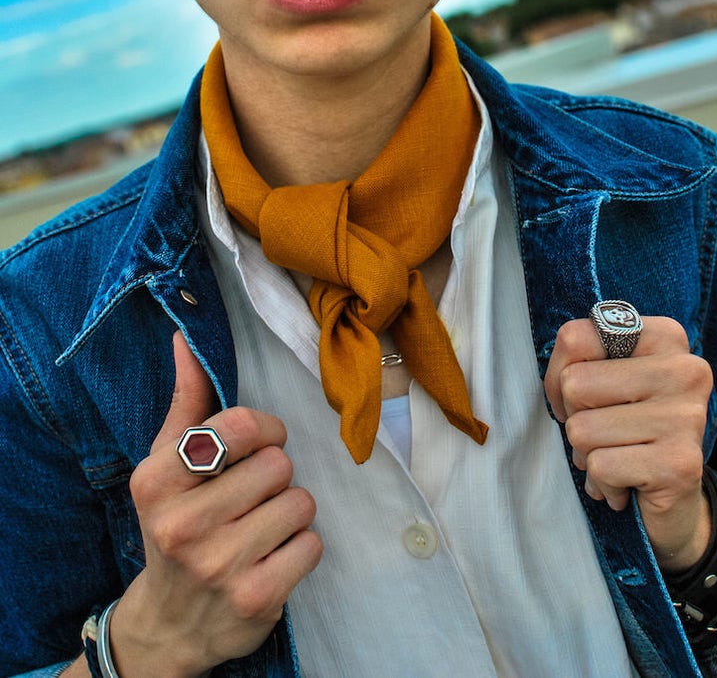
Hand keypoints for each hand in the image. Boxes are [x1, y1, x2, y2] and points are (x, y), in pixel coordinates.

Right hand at [111, 332, 322, 677]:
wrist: (170, 622)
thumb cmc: (176, 524)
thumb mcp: (167, 465)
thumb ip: (187, 402)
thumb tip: (187, 340)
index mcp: (157, 481)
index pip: (242, 426)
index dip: (265, 430)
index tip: (258, 444)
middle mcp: (182, 524)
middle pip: (278, 464)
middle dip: (275, 476)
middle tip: (251, 498)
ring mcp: (219, 565)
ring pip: (300, 502)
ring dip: (290, 511)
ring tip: (260, 528)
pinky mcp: (255, 598)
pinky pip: (312, 544)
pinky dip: (301, 548)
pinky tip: (271, 558)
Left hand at [544, 315, 713, 568]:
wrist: (676, 498)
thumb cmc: (630, 429)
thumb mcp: (609, 381)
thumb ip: (583, 361)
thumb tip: (562, 380)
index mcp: (666, 338)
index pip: (575, 338)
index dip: (558, 375)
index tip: (580, 398)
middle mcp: (684, 370)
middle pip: (574, 384)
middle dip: (574, 418)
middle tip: (605, 435)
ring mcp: (686, 417)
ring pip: (582, 429)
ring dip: (587, 455)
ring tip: (617, 459)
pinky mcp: (680, 464)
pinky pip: (601, 467)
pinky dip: (602, 483)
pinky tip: (627, 485)